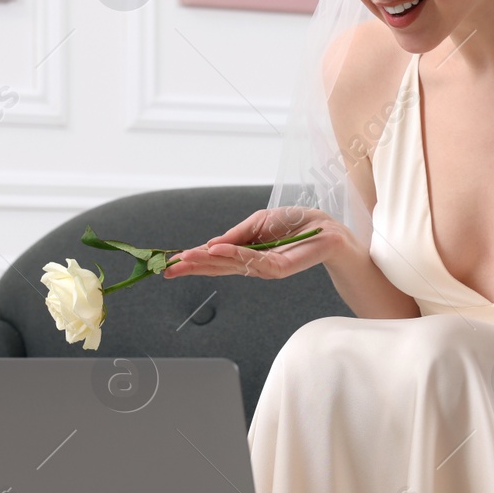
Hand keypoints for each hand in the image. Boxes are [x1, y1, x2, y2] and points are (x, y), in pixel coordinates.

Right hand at [162, 206, 338, 280]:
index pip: (216, 259)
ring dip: (205, 261)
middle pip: (217, 267)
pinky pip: (251, 261)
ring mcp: (264, 268)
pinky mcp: (278, 269)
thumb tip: (210, 246)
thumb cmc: (295, 223)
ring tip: (184, 258)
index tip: (172, 261)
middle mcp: (252, 264)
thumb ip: (236, 235)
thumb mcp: (258, 222)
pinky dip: (231, 254)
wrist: (326, 227)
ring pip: (230, 266)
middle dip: (192, 267)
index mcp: (246, 253)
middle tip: (167, 270)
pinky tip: (215, 251)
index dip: (194, 260)